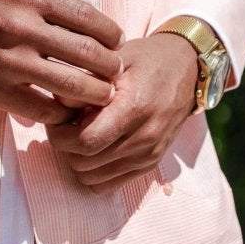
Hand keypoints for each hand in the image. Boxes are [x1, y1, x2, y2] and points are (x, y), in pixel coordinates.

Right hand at [0, 0, 124, 126]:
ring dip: (92, 96)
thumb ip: (36, 4)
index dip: (111, 35)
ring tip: (98, 100)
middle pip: (89, 52)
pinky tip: (60, 114)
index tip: (116, 46)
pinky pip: (40, 108)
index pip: (89, 16)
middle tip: (114, 79)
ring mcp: (7, 59)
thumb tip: (76, 20)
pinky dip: (58, 115)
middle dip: (110, 70)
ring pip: (72, 85)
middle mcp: (21, 25)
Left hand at [45, 31, 199, 189]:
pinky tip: (94, 147)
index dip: (60, 135)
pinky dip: (92, 171)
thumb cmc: (147, 60)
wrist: (187, 70)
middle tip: (63, 125)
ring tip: (79, 134)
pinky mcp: (150, 164)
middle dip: (65, 146)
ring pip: (93, 178)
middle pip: (85, 162)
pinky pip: (107, 185)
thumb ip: (87, 79)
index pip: (86, 141)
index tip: (56, 119)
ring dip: (77, 159)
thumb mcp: (116, 59)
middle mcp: (144, 138)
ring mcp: (149, 155)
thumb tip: (56, 101)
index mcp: (134, 109)